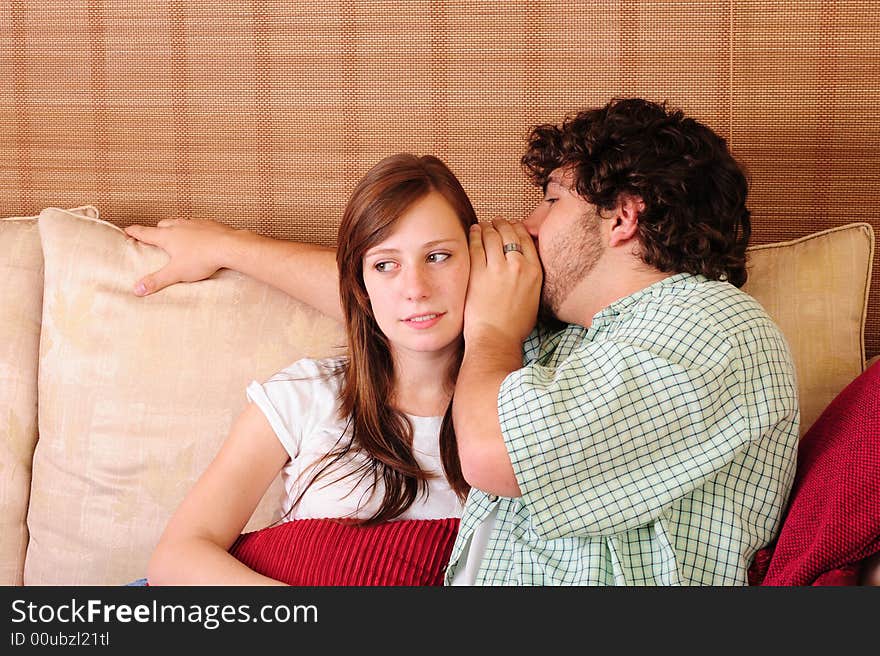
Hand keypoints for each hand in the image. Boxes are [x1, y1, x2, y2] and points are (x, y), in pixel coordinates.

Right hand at [124, 219, 238, 295]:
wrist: (230, 246)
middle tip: (153, 237)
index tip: (126, 230)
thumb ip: (157, 281)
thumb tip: (137, 289)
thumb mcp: (176, 273)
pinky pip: (197, 225)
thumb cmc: (202, 259)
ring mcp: (195, 223)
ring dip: (175, 228)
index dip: (134, 231)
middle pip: (162, 224)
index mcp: (167, 236)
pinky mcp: (210, 224)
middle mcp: (179, 226)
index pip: (145, 232)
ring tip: (176, 237)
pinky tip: (199, 238)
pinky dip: (194, 230)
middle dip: (156, 230)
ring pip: (180, 222)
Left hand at [464, 218, 541, 344]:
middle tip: (496, 223)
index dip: (517, 229)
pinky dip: (474, 235)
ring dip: (487, 227)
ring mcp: (497, 268)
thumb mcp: (534, 297)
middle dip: (502, 224)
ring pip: (492, 235)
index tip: (511, 228)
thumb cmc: (514, 325)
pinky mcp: (478, 272)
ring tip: (483, 226)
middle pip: (509, 232)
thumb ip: (531, 276)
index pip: (526, 238)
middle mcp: (518, 266)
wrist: (496, 339)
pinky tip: (473, 232)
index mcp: (535, 271)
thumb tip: (525, 262)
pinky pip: (475, 245)